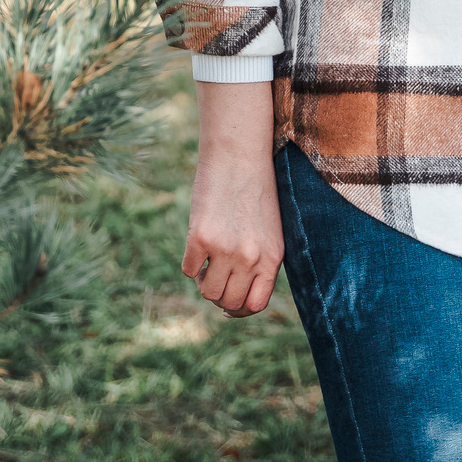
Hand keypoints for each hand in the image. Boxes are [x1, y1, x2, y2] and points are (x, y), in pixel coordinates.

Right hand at [182, 79, 281, 316]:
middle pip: (228, 302)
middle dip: (219, 294)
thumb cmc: (255, 191)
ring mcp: (225, 249)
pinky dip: (191, 263)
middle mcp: (251, 257)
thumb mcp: (270, 230)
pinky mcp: (200, 237)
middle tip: (215, 274)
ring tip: (207, 261)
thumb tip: (236, 300)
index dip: (239, 305)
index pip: (255, 305)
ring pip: (208, 291)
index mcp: (272, 258)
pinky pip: (189, 269)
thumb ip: (259, 262)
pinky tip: (198, 244)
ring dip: (204, 281)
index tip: (230, 296)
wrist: (239, 156)